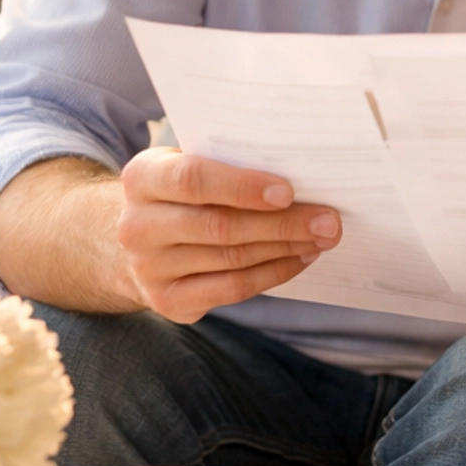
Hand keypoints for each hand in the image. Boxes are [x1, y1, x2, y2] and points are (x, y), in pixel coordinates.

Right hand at [117, 149, 339, 323]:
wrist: (139, 241)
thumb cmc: (181, 193)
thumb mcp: (187, 164)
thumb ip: (227, 164)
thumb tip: (301, 171)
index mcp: (142, 178)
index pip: (193, 180)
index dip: (242, 186)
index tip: (288, 191)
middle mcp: (137, 226)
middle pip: (220, 225)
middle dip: (282, 223)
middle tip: (328, 220)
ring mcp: (149, 268)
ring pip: (232, 259)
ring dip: (285, 248)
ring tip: (322, 237)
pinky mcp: (168, 301)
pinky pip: (232, 289)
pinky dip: (273, 273)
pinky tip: (300, 258)